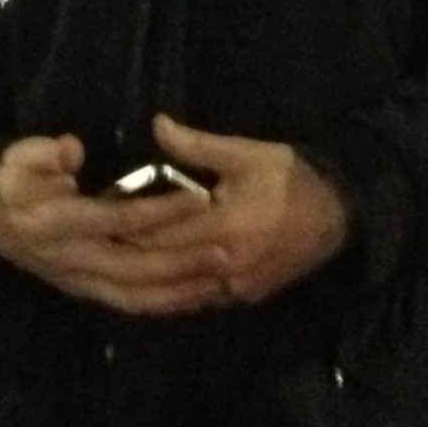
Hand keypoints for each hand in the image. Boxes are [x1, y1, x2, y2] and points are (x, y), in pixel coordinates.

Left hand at [0, 117, 348, 316]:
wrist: (343, 217)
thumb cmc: (294, 177)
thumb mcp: (248, 153)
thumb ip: (198, 146)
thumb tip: (156, 125)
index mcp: (224, 225)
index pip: (159, 228)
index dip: (123, 222)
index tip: (91, 212)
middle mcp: (223, 264)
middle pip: (158, 265)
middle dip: (122, 256)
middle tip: (83, 244)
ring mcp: (232, 288)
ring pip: (172, 292)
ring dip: (137, 283)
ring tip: (101, 269)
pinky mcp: (239, 299)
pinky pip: (193, 301)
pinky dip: (165, 296)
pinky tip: (141, 289)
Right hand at [0, 134, 222, 312]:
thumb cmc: (12, 183)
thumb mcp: (19, 158)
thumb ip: (45, 154)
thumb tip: (73, 150)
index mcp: (56, 224)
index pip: (116, 219)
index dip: (159, 212)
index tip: (199, 200)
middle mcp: (71, 259)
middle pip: (134, 267)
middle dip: (182, 262)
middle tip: (225, 251)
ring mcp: (79, 281)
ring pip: (134, 295)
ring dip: (179, 291)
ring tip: (219, 279)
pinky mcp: (87, 292)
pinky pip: (129, 304)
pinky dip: (162, 304)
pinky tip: (193, 297)